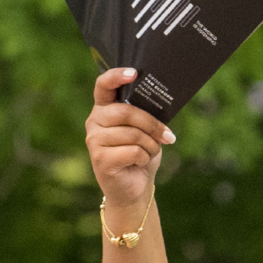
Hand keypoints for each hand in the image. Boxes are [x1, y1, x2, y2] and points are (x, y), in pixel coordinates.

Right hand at [84, 68, 175, 214]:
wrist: (134, 188)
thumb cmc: (140, 156)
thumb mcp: (146, 132)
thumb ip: (146, 116)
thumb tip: (161, 104)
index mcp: (104, 109)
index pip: (104, 85)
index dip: (117, 76)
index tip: (134, 74)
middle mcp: (94, 121)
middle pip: (126, 112)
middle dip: (152, 125)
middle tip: (167, 136)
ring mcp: (94, 140)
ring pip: (133, 134)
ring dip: (151, 145)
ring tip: (150, 153)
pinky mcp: (100, 159)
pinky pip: (133, 151)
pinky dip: (145, 157)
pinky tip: (140, 163)